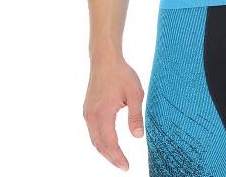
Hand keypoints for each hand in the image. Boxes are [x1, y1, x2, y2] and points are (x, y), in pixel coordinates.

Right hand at [83, 55, 145, 170]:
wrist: (105, 59)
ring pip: (94, 139)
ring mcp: (87, 112)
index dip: (118, 157)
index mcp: (103, 113)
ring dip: (105, 150)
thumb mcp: (135, 94)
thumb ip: (136, 116)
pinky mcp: (87, 109)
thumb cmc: (122, 74)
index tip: (126, 167)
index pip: (110, 143)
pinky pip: (92, 131)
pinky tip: (109, 142)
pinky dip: (100, 140)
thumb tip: (138, 137)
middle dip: (111, 157)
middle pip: (99, 145)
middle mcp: (91, 116)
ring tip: (117, 158)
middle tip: (123, 166)